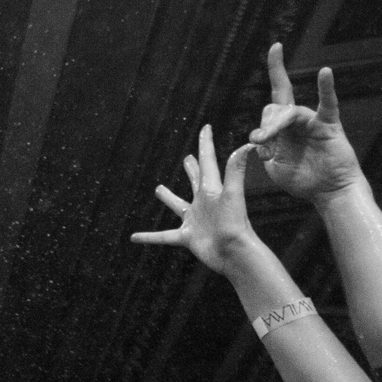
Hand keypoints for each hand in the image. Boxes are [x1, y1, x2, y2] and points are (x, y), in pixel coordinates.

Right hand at [131, 127, 262, 272]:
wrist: (234, 253)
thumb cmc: (234, 224)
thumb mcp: (233, 194)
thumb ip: (236, 170)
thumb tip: (248, 145)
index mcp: (212, 189)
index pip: (208, 161)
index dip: (206, 144)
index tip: (206, 128)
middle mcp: (203, 202)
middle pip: (195, 180)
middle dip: (192, 169)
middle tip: (187, 158)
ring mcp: (194, 220)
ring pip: (178, 205)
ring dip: (169, 198)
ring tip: (158, 189)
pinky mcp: (187, 237)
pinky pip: (163, 236)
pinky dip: (149, 237)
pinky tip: (134, 237)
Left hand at [247, 42, 361, 202]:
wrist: (329, 193)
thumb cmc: (303, 179)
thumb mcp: (275, 166)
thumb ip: (266, 149)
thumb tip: (257, 135)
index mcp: (283, 128)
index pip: (273, 102)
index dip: (273, 82)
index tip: (273, 60)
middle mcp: (297, 120)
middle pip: (275, 108)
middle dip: (265, 124)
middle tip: (261, 141)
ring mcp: (313, 120)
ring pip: (290, 112)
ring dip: (277, 124)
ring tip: (268, 138)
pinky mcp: (329, 125)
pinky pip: (328, 103)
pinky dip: (326, 88)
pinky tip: (325, 73)